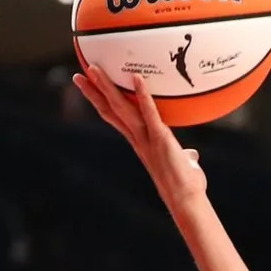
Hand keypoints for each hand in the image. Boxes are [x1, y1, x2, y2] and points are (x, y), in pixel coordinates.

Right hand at [72, 61, 210, 224]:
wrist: (185, 200)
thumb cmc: (184, 185)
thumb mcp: (180, 165)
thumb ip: (183, 156)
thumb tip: (191, 156)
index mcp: (139, 142)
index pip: (114, 118)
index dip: (100, 102)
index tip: (88, 88)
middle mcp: (137, 139)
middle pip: (110, 110)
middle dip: (93, 92)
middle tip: (79, 74)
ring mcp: (147, 138)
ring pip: (121, 109)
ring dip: (107, 88)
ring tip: (95, 70)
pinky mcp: (161, 138)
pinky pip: (150, 113)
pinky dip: (143, 95)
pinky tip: (137, 77)